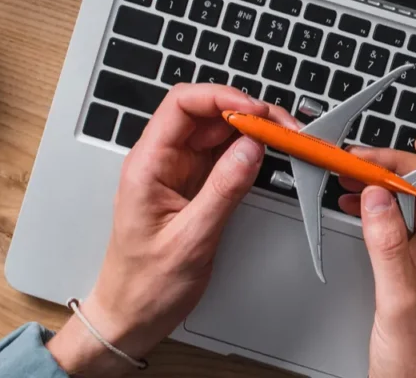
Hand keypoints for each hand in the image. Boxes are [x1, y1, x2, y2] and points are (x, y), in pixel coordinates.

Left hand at [46, 85, 293, 375]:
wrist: (131, 317)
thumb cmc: (145, 286)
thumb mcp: (190, 240)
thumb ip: (223, 190)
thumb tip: (251, 148)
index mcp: (148, 165)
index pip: (182, 105)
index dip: (221, 97)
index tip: (255, 111)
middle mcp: (162, 160)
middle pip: (207, 113)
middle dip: (248, 112)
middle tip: (284, 127)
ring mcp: (179, 171)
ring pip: (220, 131)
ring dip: (253, 130)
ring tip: (285, 138)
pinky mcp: (195, 184)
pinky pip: (224, 155)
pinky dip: (250, 151)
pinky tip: (269, 155)